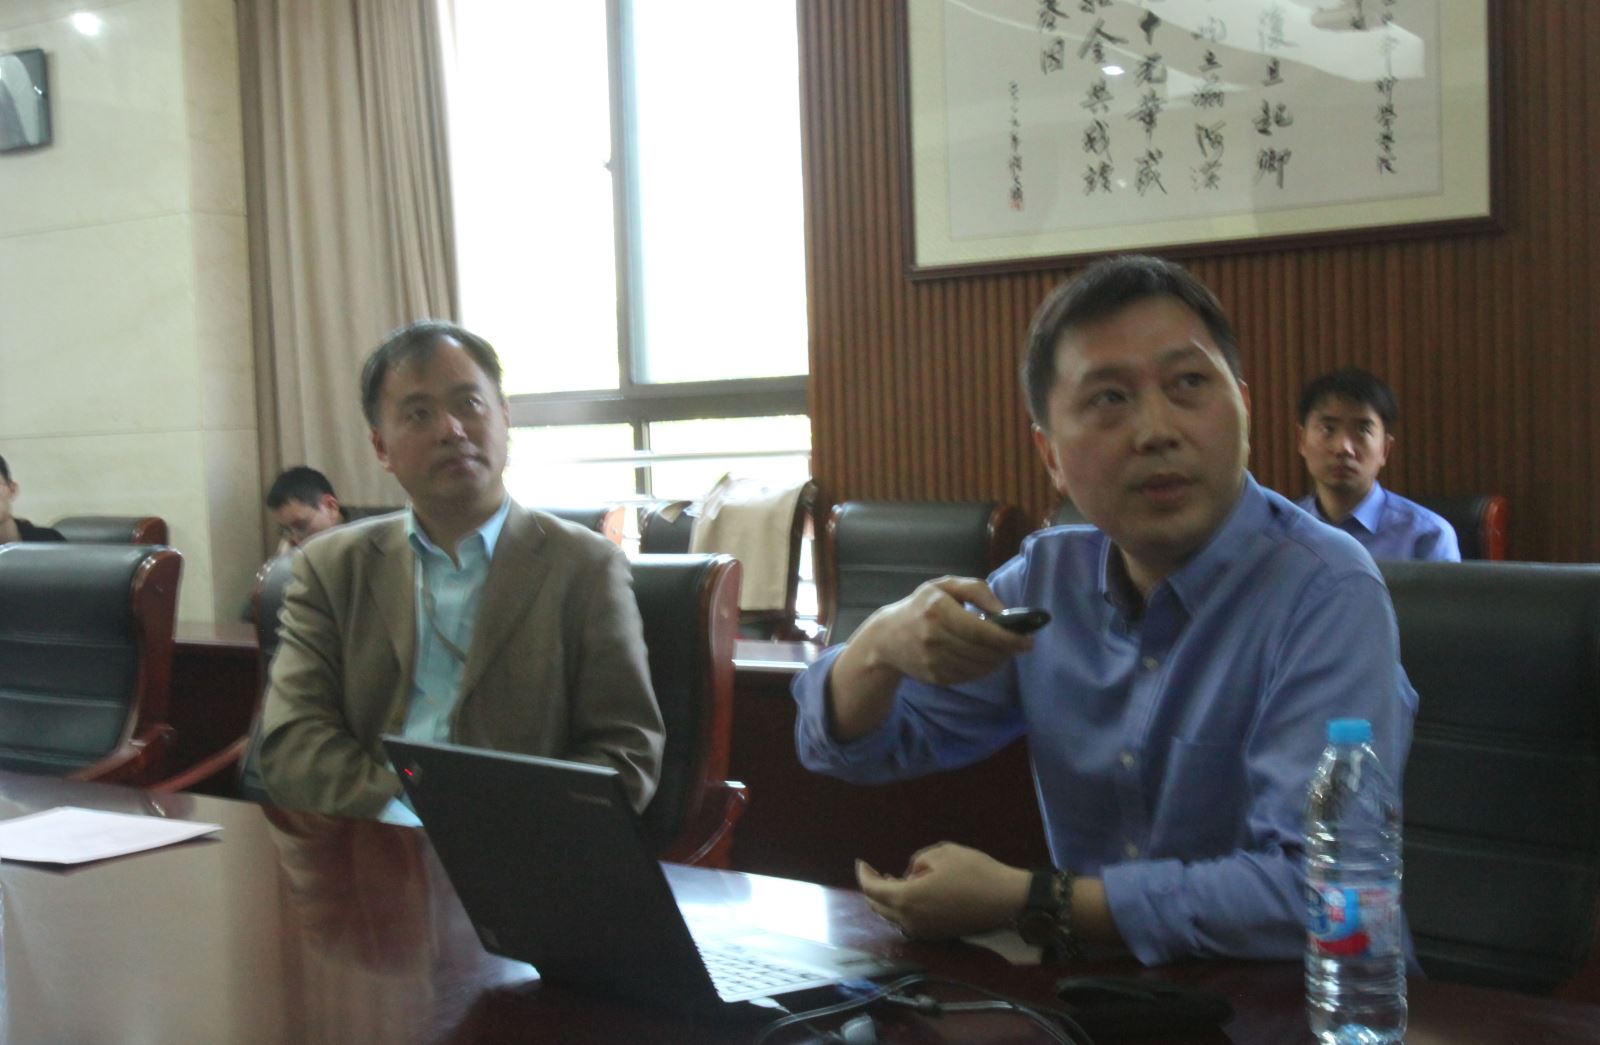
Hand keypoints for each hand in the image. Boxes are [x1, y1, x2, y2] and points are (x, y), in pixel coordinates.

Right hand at [853, 577, 1034, 687]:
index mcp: (937, 610)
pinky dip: (982, 669)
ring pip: (979, 667)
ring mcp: (933, 661)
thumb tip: (1003, 611)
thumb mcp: (945, 586)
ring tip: (1001, 650)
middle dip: (1007, 650)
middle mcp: (933, 637)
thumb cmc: (922, 606)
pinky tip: (982, 658)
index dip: (1008, 639)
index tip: (1028, 641)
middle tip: (1019, 645)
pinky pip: (969, 676)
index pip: (980, 631)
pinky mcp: (935, 678)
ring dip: (997, 661)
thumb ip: (977, 590)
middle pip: (983, 652)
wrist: (886, 638)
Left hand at [855, 841, 1030, 939]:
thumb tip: (911, 874)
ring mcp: (923, 931)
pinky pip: (908, 922)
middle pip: (878, 907)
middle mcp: (910, 920)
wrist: (1006, 900)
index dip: (863, 874)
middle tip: (874, 871)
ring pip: (892, 917)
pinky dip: (902, 908)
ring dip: (887, 900)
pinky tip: (911, 894)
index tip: (862, 862)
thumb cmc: (974, 872)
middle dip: (872, 888)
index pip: (872, 889)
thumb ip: (918, 861)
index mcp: (907, 898)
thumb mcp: (942, 853)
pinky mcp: (936, 935)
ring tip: (892, 879)